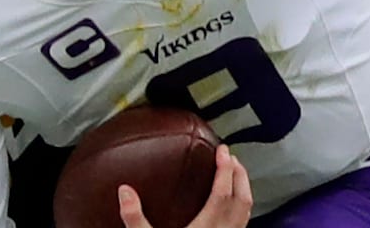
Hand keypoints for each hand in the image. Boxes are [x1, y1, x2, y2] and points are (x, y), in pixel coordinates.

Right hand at [117, 144, 251, 227]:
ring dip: (243, 191)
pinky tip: (229, 209)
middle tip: (231, 158)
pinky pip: (240, 225)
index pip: (223, 192)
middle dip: (240, 176)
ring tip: (235, 176)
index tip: (223, 150)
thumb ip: (135, 218)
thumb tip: (124, 190)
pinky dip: (240, 209)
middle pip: (242, 199)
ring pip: (246, 213)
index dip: (225, 169)